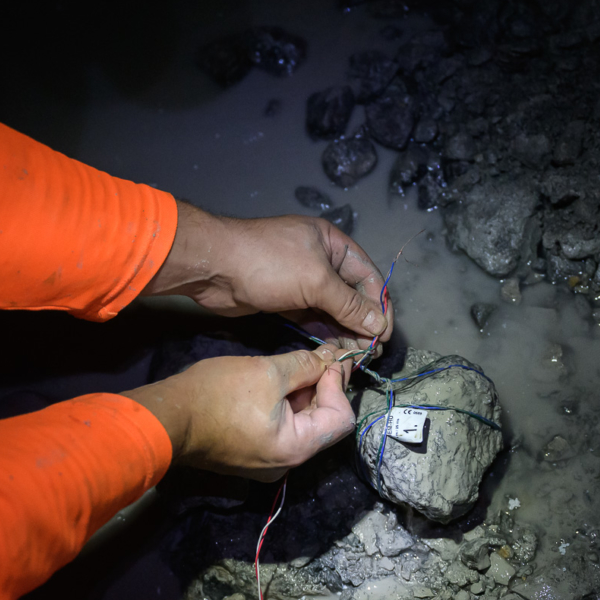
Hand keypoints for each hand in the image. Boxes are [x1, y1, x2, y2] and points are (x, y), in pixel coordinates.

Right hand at [121, 343, 355, 480]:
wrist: (168, 418)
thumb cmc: (217, 395)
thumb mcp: (267, 371)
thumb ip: (305, 366)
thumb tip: (329, 359)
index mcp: (295, 449)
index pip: (341, 419)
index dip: (338, 386)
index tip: (327, 361)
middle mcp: (285, 465)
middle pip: (323, 425)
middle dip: (321, 390)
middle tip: (314, 359)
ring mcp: (267, 464)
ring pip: (301, 428)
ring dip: (301, 398)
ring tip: (292, 369)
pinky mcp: (251, 457)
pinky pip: (280, 433)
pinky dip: (284, 409)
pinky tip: (273, 386)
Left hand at [142, 201, 394, 343]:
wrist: (214, 268)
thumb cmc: (269, 263)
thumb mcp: (316, 281)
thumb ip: (349, 304)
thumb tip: (378, 323)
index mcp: (332, 243)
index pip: (368, 275)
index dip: (379, 304)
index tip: (384, 334)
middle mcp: (320, 259)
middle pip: (351, 294)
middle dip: (362, 322)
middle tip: (371, 351)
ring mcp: (302, 280)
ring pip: (332, 309)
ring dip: (345, 331)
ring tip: (356, 356)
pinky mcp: (285, 299)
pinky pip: (312, 317)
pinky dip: (324, 332)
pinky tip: (334, 351)